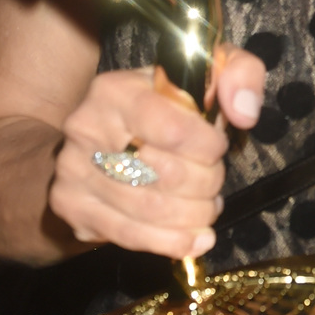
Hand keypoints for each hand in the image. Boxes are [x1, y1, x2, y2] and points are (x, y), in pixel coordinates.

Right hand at [48, 48, 263, 261]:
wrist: (104, 132)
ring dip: (195, 214)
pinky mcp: (71, 205)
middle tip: (214, 181)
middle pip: (167, 175)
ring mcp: (73, 169)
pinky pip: (130, 235)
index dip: (209, 147)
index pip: (174, 130)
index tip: (218, 147)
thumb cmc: (167, 102)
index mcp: (117, 90)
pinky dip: (173, 242)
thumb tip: (244, 113)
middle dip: (207, 184)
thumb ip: (239, 74)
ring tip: (207, 207)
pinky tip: (197, 239)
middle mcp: (86, 127)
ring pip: (152, 210)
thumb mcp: (207, 72)